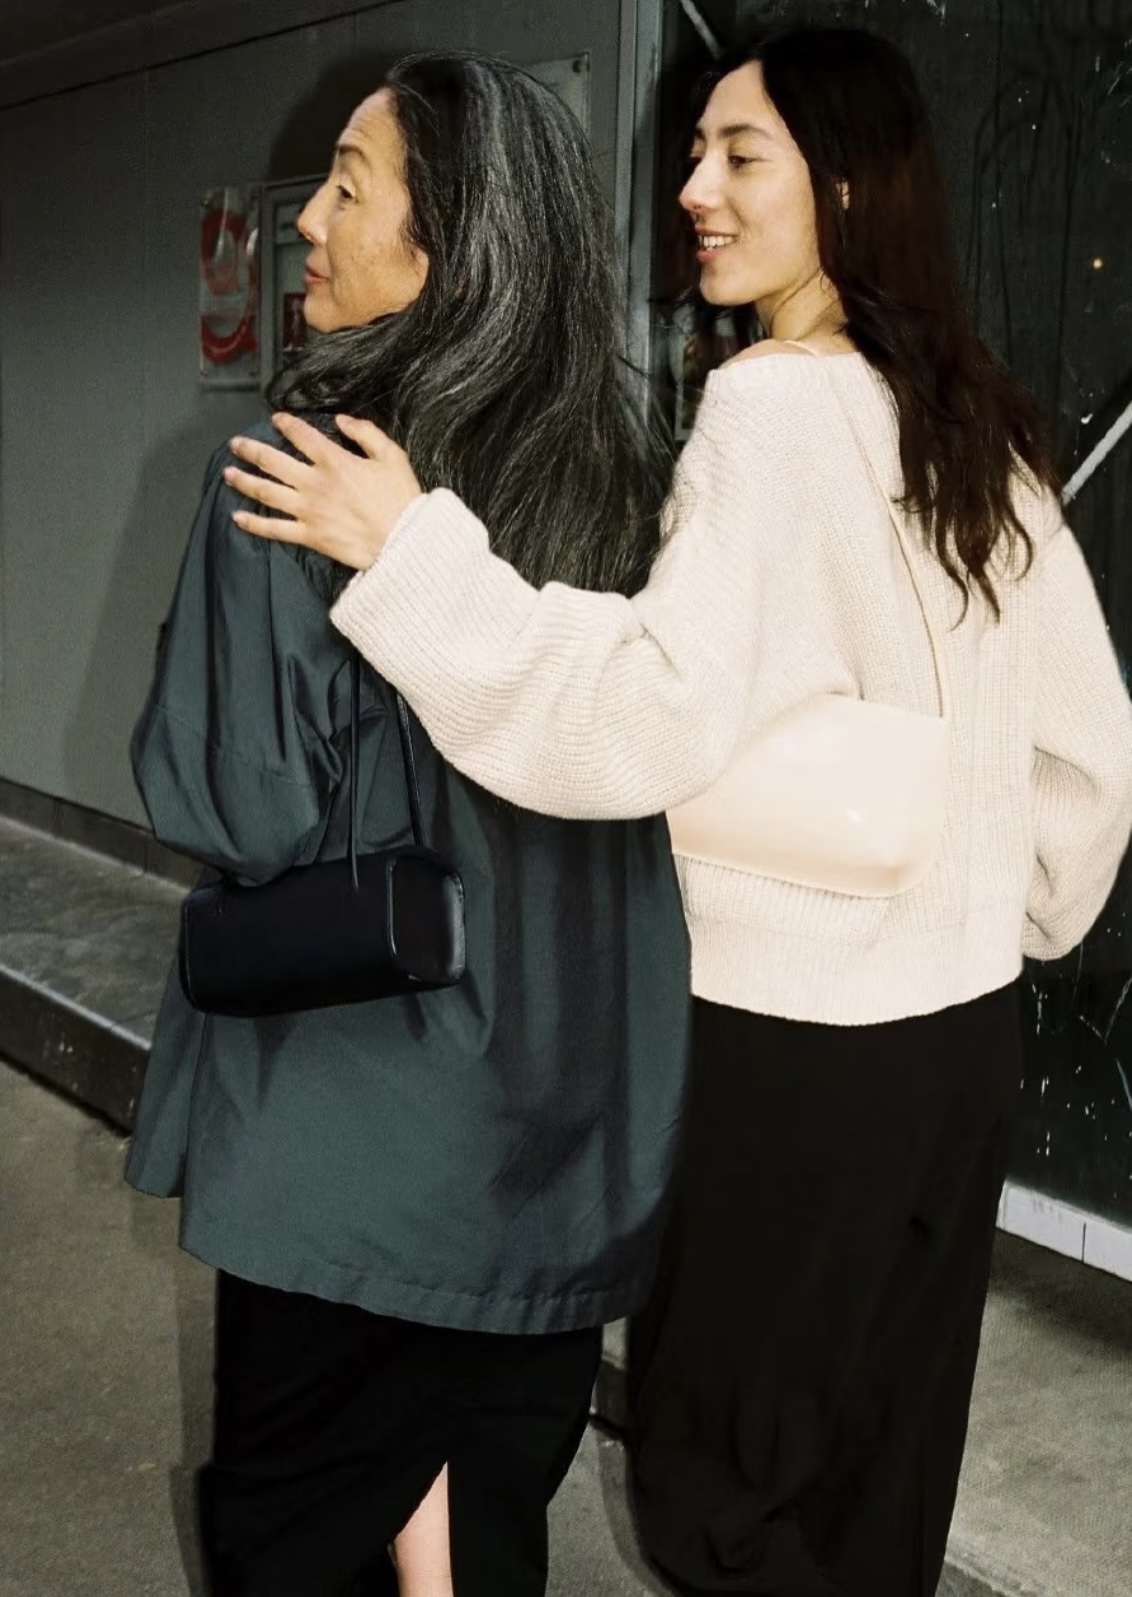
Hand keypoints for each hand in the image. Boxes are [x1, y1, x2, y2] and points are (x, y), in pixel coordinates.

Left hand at [223, 412, 423, 569]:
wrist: (404, 542)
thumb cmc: (401, 499)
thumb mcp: (392, 456)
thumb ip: (366, 433)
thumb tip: (342, 420)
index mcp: (334, 461)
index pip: (301, 435)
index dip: (285, 423)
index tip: (276, 419)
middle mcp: (314, 483)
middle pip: (272, 461)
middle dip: (250, 450)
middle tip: (235, 444)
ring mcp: (308, 510)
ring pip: (265, 492)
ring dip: (243, 481)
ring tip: (228, 474)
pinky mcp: (309, 535)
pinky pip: (275, 529)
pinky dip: (254, 523)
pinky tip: (238, 518)